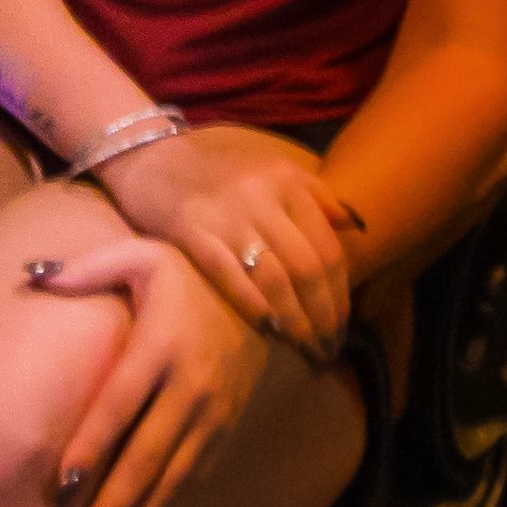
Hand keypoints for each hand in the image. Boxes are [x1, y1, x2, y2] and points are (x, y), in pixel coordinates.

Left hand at [19, 226, 282, 506]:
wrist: (266, 288)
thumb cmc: (184, 273)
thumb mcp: (138, 256)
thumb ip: (83, 268)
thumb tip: (29, 275)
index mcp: (161, 345)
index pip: (119, 404)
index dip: (92, 446)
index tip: (62, 487)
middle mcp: (190, 387)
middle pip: (146, 458)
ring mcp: (213, 414)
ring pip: (171, 481)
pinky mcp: (225, 430)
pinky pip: (190, 482)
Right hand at [90, 120, 357, 369]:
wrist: (151, 159)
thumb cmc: (217, 174)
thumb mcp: (273, 171)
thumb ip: (316, 195)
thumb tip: (355, 227)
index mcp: (287, 181)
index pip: (328, 248)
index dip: (340, 293)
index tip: (343, 323)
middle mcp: (262, 196)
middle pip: (306, 268)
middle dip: (323, 315)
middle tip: (329, 346)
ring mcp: (226, 215)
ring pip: (275, 279)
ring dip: (294, 321)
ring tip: (305, 347)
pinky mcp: (192, 233)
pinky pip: (231, 278)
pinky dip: (254, 308)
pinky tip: (268, 329)